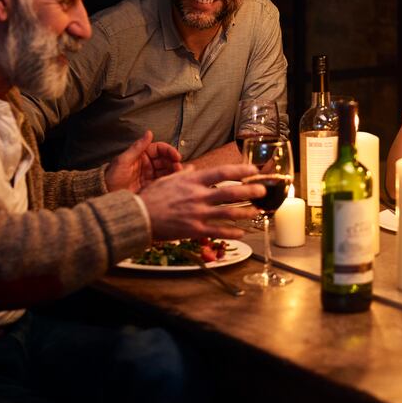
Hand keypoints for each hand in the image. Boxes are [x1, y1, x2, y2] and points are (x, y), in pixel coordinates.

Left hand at [104, 131, 181, 193]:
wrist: (106, 194)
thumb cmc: (112, 176)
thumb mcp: (124, 160)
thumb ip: (138, 147)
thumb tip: (149, 132)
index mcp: (141, 154)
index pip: (159, 149)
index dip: (169, 151)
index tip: (177, 156)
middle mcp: (147, 163)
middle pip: (165, 160)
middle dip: (174, 163)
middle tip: (179, 168)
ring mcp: (149, 175)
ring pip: (166, 170)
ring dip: (174, 172)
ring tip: (179, 176)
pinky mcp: (150, 186)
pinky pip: (163, 181)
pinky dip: (170, 181)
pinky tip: (174, 182)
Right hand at [140, 163, 265, 240]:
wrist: (138, 217)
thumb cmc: (151, 197)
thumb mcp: (168, 179)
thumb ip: (185, 175)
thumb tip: (196, 169)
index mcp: (193, 181)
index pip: (223, 172)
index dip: (241, 171)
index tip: (253, 171)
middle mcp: (199, 196)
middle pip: (231, 193)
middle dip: (250, 191)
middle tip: (262, 190)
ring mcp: (198, 214)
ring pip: (229, 213)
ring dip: (246, 212)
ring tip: (258, 211)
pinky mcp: (195, 230)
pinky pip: (218, 232)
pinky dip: (232, 232)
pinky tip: (242, 232)